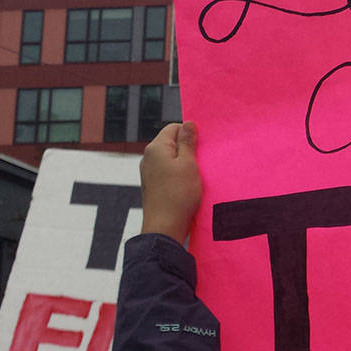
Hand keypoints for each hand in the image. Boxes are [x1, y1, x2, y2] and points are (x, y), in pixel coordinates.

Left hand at [140, 122, 201, 244]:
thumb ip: (188, 142)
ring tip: (195, 177)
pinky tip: (188, 186)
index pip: (175, 128)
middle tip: (202, 163)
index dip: (190, 134)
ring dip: (185, 164)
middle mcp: (149, 157)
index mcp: (156, 148)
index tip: (202, 148)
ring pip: (171, 159)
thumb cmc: (179, 194)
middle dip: (188, 149)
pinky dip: (179, 175)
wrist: (165, 227)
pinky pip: (168, 172)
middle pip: (172, 143)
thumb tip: (188, 123)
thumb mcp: (189, 164)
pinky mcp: (153, 185)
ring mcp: (149, 172)